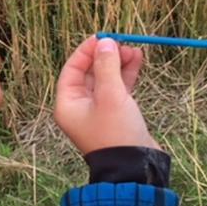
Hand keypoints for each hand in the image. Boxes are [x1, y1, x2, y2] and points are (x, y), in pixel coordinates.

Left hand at [54, 36, 158, 153]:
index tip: (102, 37)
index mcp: (68, 104)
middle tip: (123, 43)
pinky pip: (118, 88)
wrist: (136, 167)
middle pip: (90, 72)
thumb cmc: (116, 134)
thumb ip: (107, 66)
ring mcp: (98, 111)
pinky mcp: (115, 114)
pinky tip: (138, 62)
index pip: (72, 69)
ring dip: (119, 64)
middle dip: (106, 56)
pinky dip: (126, 75)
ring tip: (135, 51)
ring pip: (106, 79)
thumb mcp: (111, 95)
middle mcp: (80, 107)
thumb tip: (105, 42)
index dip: (86, 51)